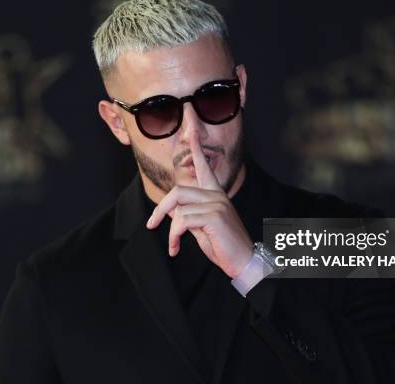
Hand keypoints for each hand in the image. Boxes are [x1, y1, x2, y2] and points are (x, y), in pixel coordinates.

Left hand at [146, 130, 252, 278]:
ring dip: (170, 231)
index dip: (197, 150)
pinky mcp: (214, 216)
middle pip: (178, 191)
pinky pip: (183, 221)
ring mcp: (217, 204)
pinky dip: (174, 237)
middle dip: (161, 209)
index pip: (205, 168)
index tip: (193, 132)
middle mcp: (217, 195)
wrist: (243, 262)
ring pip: (179, 209)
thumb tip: (169, 209)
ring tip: (173, 245)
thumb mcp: (201, 228)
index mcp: (216, 195)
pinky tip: (176, 248)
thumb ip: (187, 215)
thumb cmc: (223, 246)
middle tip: (151, 225)